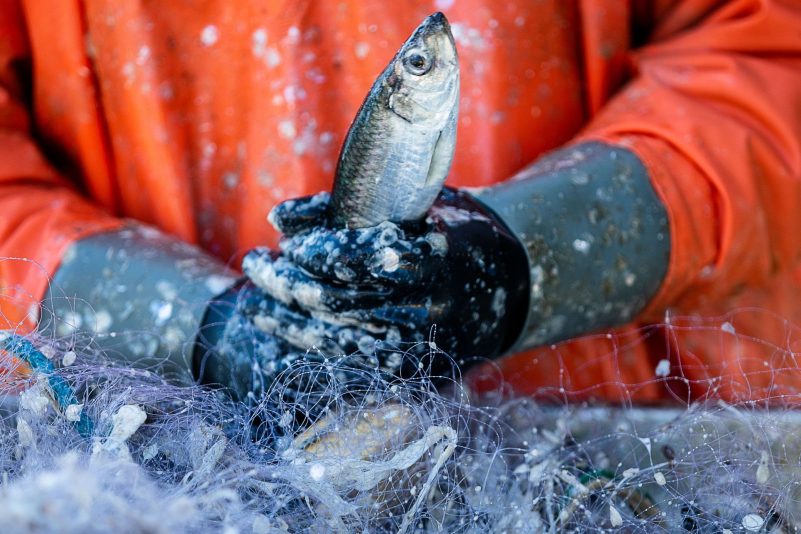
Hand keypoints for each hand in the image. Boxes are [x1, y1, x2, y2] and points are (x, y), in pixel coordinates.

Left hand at [242, 188, 529, 369]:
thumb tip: (277, 218)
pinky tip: (284, 336)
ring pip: (339, 340)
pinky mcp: (417, 371)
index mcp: (436, 256)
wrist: (512, 288)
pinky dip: (313, 352)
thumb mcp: (413, 206)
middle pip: (341, 301)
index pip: (363, 257)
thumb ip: (348, 208)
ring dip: (288, 322)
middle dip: (287, 284)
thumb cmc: (452, 233)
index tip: (288, 244)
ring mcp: (424, 345)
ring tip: (256, 303)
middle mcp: (431, 306)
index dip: (318, 251)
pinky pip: (353, 367)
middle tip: (255, 265)